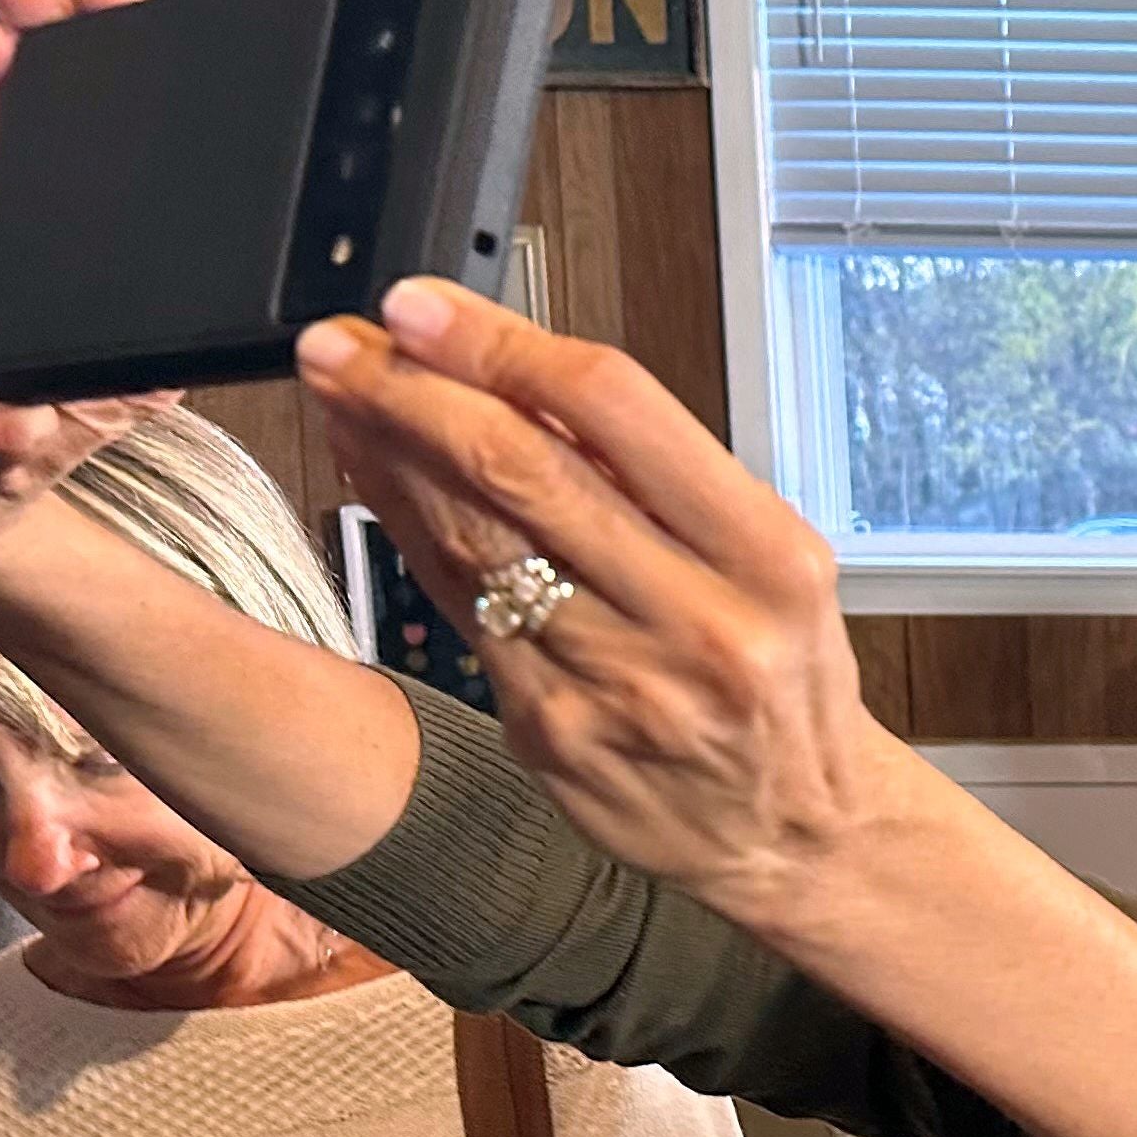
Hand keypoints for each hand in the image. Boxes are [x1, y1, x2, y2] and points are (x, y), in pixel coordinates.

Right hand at [0, 0, 174, 572]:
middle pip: (123, 159)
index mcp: (130, 341)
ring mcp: (35, 235)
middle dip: (120, 69)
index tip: (195, 92)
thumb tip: (5, 428)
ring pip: (53, 132)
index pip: (176, 242)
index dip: (185, 163)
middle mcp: (97, 274)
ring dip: (47, 58)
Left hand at [288, 283, 904, 924]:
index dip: (499, 345)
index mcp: (766, 556)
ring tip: (342, 391)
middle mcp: (696, 619)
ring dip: (388, 451)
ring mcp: (616, 683)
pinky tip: (376, 479)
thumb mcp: (773, 562)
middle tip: (344, 343)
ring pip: (472, 539)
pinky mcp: (550, 731)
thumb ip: (662, 481)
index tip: (424, 306)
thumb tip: (519, 373)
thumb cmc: (782, 677)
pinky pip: (459, 610)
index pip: (612, 409)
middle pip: (521, 469)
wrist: (793, 830)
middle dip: (412, 390)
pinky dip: (406, 531)